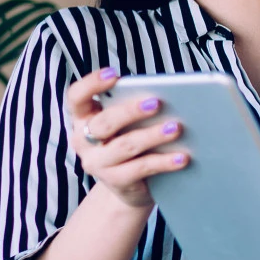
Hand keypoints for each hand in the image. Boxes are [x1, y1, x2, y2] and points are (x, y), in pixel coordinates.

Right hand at [64, 67, 186, 208]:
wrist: (129, 185)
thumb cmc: (129, 139)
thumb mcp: (126, 122)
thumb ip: (134, 106)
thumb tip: (165, 97)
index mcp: (83, 117)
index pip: (77, 97)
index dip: (91, 84)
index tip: (114, 74)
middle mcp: (83, 140)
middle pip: (104, 123)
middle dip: (131, 112)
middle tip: (157, 103)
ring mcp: (97, 163)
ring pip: (125, 146)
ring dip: (153, 136)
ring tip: (176, 128)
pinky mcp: (115, 181)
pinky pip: (141, 168)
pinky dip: (164, 162)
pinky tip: (182, 157)